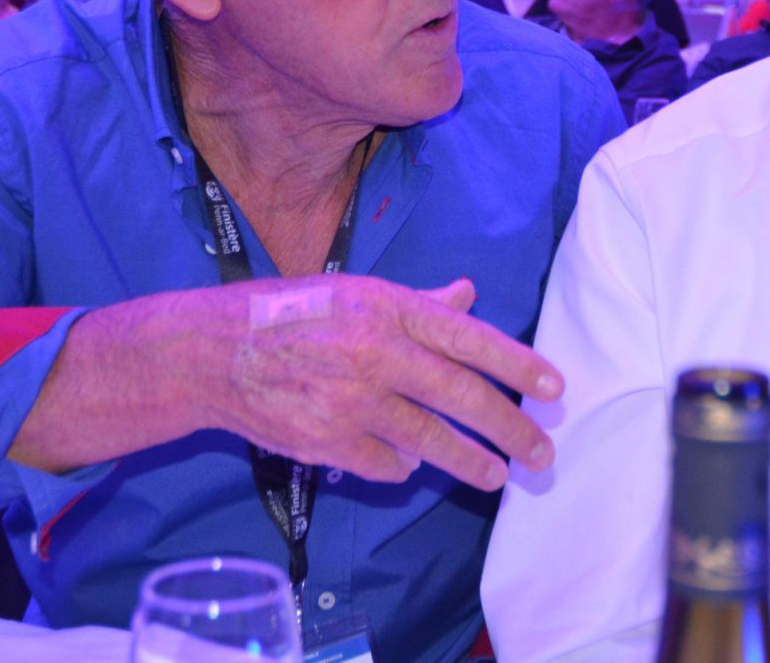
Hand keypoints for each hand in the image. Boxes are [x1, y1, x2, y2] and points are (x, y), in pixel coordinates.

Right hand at [215, 274, 562, 492]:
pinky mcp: (329, 442)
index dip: (518, 365)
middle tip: (542, 453)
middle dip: (511, 429)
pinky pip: (387, 464)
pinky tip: (410, 464)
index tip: (555, 388)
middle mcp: (377, 353)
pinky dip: (403, 466)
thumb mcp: (358, 294)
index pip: (470, 339)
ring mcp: (353, 401)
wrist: (214, 352)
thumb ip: (418, 303)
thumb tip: (469, 296)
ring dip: (471, 462)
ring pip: (431, 441)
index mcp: (389, 308)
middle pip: (462, 398)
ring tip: (497, 475)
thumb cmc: (291, 314)